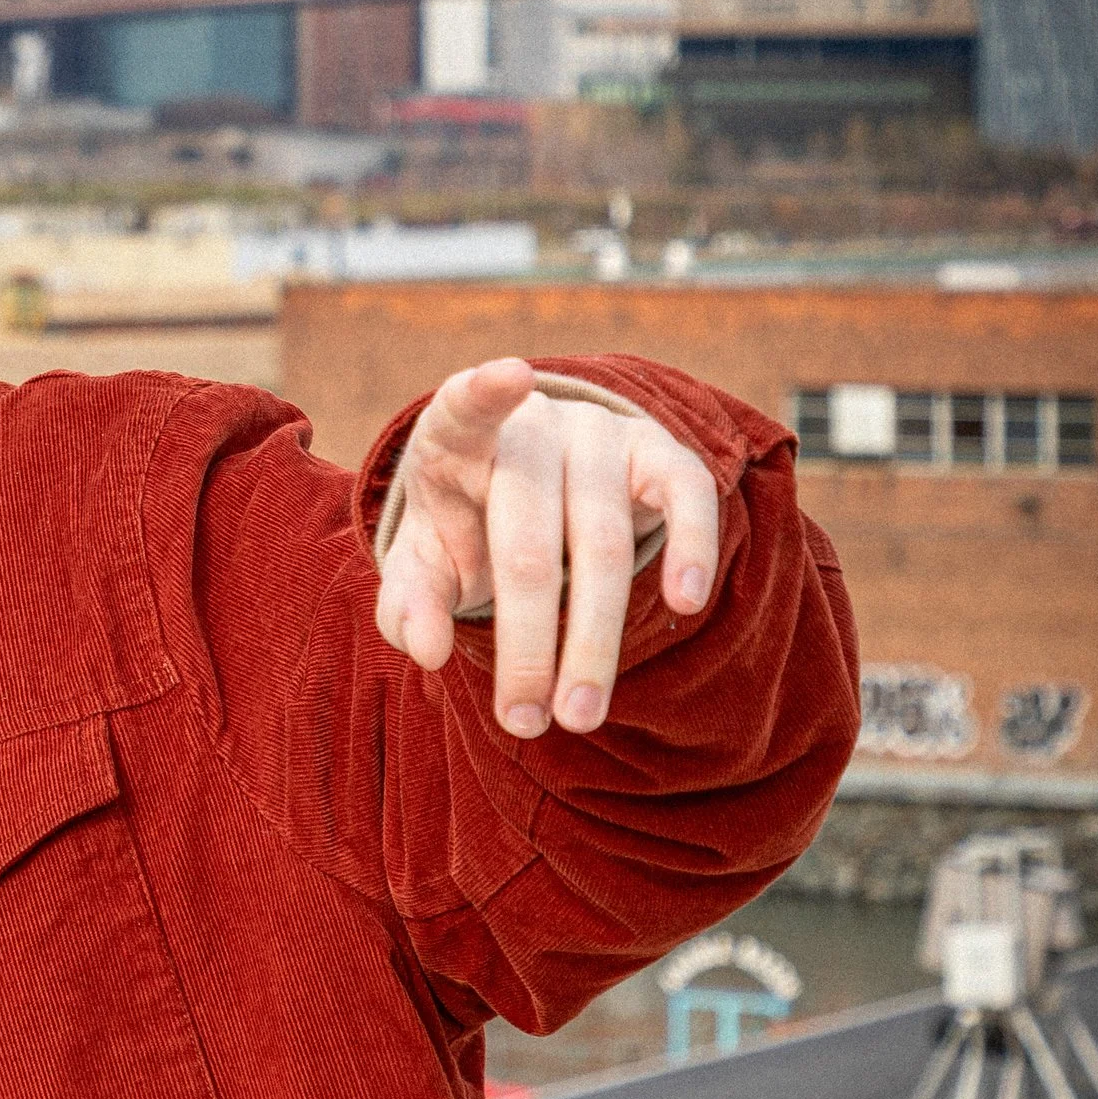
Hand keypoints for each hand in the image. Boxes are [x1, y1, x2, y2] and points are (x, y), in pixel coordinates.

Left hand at [374, 359, 718, 738]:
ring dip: (592, 640)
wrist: (536, 490)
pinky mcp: (659, 453)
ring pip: (599, 542)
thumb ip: (408, 603)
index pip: (462, 408)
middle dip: (527, 641)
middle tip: (525, 723)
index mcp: (455, 442)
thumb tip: (422, 649)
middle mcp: (532, 429)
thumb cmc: (467, 530)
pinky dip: (689, 548)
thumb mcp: (423, 564)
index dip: (482, 392)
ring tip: (579, 717)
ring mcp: (600, 437)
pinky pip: (685, 496)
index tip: (506, 375)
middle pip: (527, 540)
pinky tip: (685, 604)